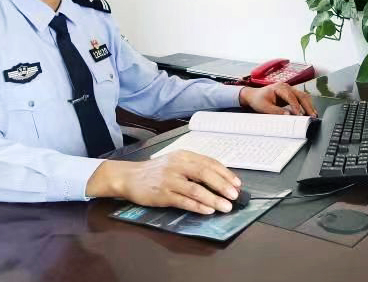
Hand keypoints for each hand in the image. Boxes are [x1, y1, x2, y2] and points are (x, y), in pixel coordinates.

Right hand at [86, 150, 241, 214]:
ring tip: (225, 207)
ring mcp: (169, 180)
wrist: (129, 177)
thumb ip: (195, 167)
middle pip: (204, 173)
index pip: (209, 162)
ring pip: (195, 189)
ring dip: (213, 199)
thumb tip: (220, 179)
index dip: (225, 173)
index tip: (237, 184)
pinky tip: (208, 211)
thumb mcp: (176, 162)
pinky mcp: (162, 195)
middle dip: (222, 185)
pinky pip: (183, 201)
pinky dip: (197, 206)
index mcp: (184, 156)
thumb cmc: (157, 171)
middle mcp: (177, 165)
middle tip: (234, 195)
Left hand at [238, 83, 316, 116]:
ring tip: (313, 115)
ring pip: (303, 96)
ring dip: (309, 105)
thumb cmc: (258, 100)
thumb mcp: (264, 107)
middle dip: (307, 106)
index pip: (290, 96)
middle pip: (300, 95)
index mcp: (279, 87)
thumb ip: (276, 111)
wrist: (253, 96)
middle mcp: (286, 87)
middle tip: (312, 115)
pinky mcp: (291, 95)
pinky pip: (301, 99)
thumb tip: (288, 116)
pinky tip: (309, 112)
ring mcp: (289, 90)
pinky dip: (306, 105)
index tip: (299, 115)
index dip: (296, 106)